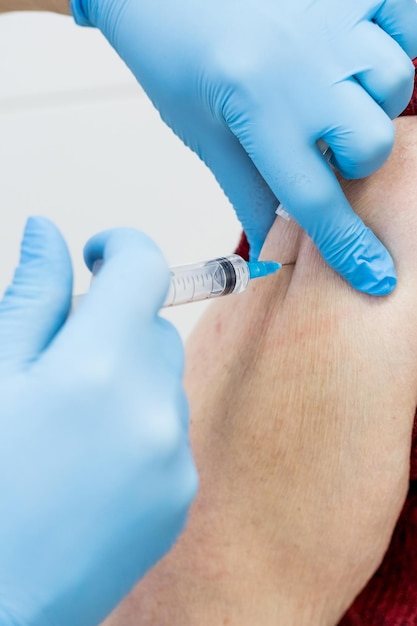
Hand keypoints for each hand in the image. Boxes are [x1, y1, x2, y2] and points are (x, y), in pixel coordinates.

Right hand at [0, 217, 196, 625]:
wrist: (1, 601)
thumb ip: (31, 298)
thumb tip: (49, 233)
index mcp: (100, 370)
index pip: (145, 269)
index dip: (120, 247)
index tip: (95, 256)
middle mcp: (153, 411)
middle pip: (153, 327)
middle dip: (113, 324)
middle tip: (61, 361)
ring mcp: (174, 458)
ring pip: (164, 377)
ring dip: (127, 376)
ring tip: (73, 421)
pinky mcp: (181, 494)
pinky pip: (171, 429)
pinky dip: (141, 424)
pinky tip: (93, 460)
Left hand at [70, 0, 416, 295]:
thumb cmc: (174, 54)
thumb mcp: (204, 133)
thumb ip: (248, 191)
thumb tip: (273, 244)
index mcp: (258, 109)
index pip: (318, 200)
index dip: (350, 247)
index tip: (376, 277)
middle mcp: (305, 63)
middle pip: (372, 145)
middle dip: (350, 158)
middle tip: (316, 139)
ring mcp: (335, 15)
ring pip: (395, 86)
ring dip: (364, 102)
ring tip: (323, 85)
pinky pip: (407, 25)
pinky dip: (390, 46)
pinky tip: (349, 50)